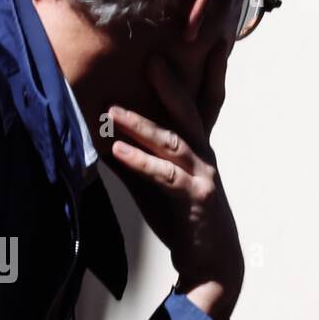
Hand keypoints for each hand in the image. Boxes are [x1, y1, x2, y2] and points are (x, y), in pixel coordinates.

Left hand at [108, 43, 242, 319]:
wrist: (213, 265)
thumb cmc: (186, 224)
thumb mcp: (160, 189)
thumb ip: (139, 164)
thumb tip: (105, 142)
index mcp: (198, 152)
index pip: (194, 108)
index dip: (187, 80)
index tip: (172, 53)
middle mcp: (205, 158)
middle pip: (188, 114)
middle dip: (170, 86)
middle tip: (151, 59)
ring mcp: (203, 177)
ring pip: (172, 143)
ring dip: (141, 125)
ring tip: (113, 111)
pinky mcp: (195, 198)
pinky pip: (165, 175)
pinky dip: (140, 161)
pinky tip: (118, 150)